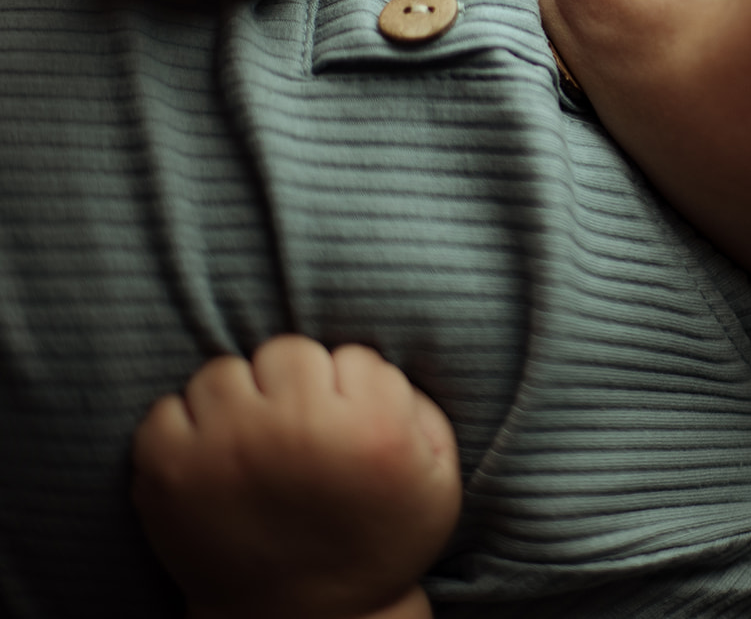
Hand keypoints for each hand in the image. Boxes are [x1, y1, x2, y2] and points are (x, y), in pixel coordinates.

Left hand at [132, 335, 460, 618]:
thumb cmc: (380, 544)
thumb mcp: (439, 481)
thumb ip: (420, 408)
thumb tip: (367, 361)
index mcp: (370, 430)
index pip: (355, 358)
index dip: (354, 393)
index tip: (351, 431)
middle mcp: (297, 430)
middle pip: (288, 352)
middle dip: (296, 386)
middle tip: (301, 433)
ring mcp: (226, 449)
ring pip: (224, 371)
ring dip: (239, 402)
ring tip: (255, 445)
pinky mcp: (170, 473)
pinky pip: (166, 409)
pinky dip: (185, 430)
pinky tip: (213, 459)